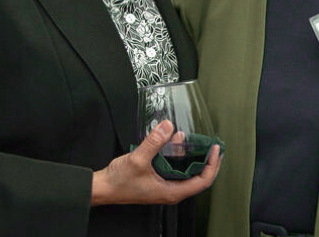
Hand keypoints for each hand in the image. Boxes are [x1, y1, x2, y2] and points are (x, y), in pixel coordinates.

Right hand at [91, 120, 221, 206]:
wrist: (103, 188)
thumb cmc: (119, 182)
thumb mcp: (138, 159)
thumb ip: (154, 142)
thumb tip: (168, 127)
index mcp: (171, 192)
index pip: (202, 181)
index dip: (212, 165)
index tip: (215, 150)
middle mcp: (170, 190)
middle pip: (198, 177)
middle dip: (207, 160)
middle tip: (213, 145)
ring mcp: (164, 185)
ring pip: (185, 170)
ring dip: (191, 155)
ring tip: (196, 141)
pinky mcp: (158, 178)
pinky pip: (174, 166)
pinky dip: (178, 154)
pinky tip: (174, 140)